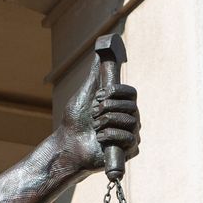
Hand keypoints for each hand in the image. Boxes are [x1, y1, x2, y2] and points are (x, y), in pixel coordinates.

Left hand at [55, 53, 140, 174]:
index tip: (99, 95)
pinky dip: (111, 136)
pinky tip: (100, 138)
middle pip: (132, 107)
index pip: (131, 93)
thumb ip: (95, 75)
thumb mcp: (85, 93)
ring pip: (131, 122)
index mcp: (120, 104)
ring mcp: (130, 135)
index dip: (117, 92)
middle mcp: (128, 118)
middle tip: (94, 113)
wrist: (69, 144)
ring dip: (107, 122)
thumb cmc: (74, 120)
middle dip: (109, 108)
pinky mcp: (129, 150)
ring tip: (95, 127)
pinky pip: (129, 138)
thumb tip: (101, 52)